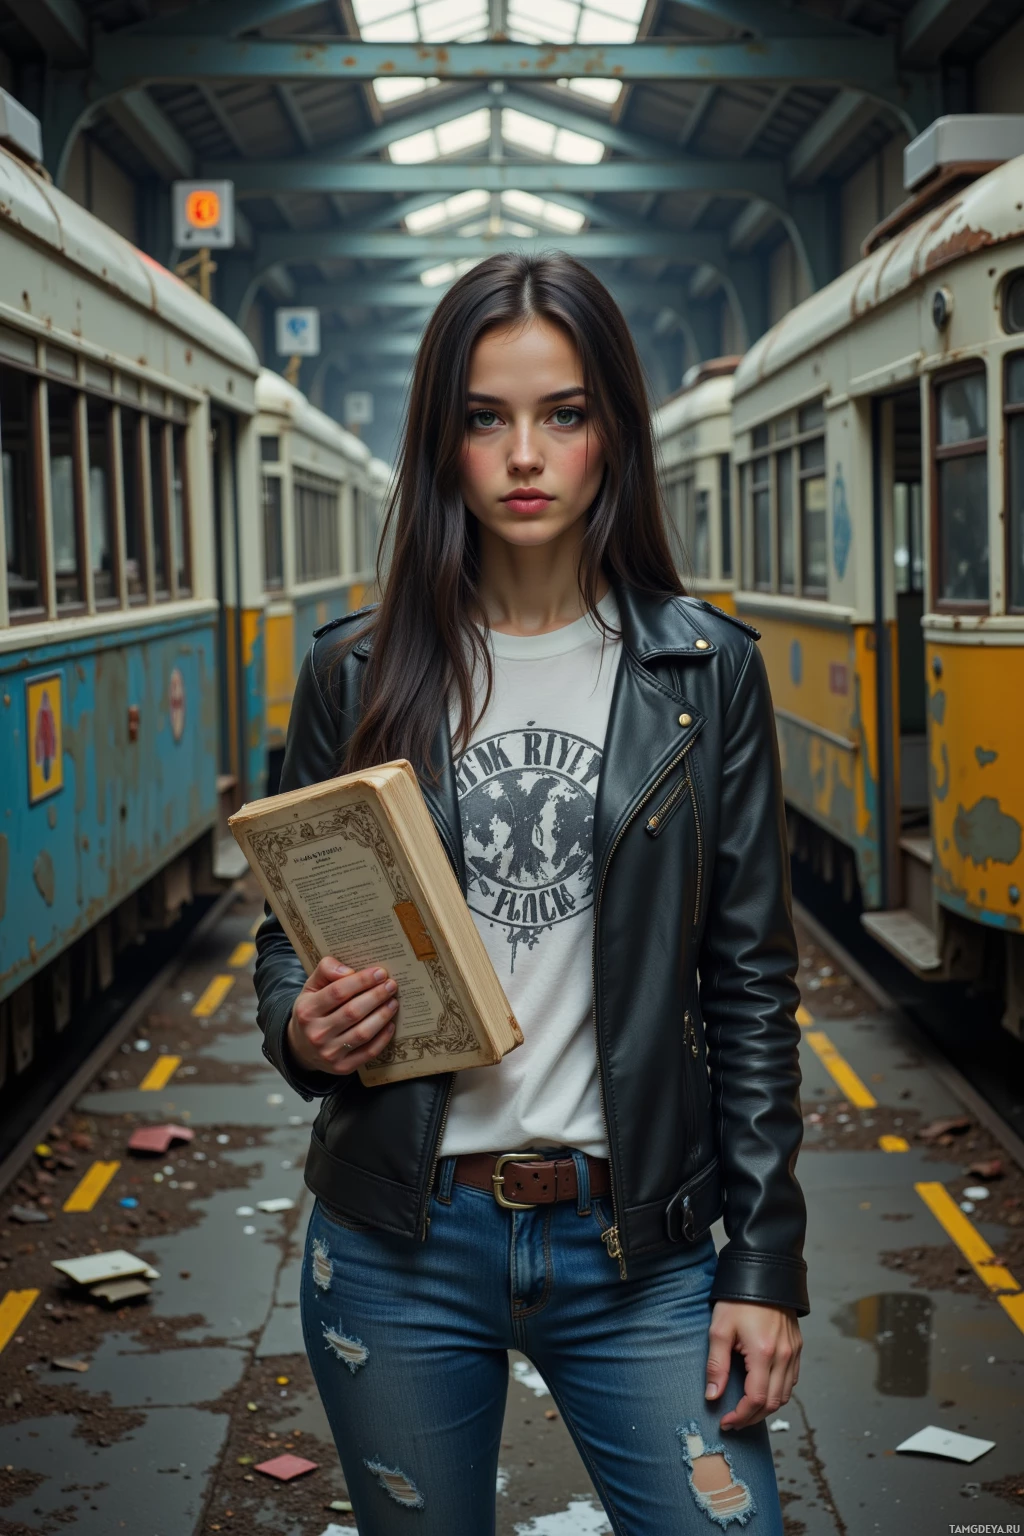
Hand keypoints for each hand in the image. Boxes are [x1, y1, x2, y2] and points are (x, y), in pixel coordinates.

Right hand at [286, 957, 398, 1075]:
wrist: (301, 1047)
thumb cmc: (312, 1011)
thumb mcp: (311, 988)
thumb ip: (326, 970)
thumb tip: (349, 971)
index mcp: (307, 1011)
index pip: (338, 992)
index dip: (361, 981)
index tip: (380, 972)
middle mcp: (316, 1033)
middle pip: (353, 1012)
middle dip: (376, 996)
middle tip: (391, 985)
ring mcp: (329, 1053)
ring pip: (363, 1033)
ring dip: (382, 1016)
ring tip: (393, 1002)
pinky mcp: (342, 1067)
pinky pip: (368, 1052)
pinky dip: (383, 1038)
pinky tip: (390, 1024)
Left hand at [704, 1301, 800, 1430]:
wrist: (763, 1273)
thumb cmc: (738, 1299)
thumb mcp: (719, 1329)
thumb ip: (715, 1365)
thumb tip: (712, 1396)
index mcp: (764, 1353)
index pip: (756, 1400)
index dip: (740, 1416)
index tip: (726, 1421)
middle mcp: (784, 1356)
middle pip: (773, 1403)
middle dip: (752, 1417)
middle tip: (734, 1420)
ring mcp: (794, 1352)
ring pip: (785, 1395)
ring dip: (766, 1408)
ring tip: (746, 1410)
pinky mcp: (797, 1347)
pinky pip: (792, 1380)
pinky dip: (778, 1393)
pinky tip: (763, 1391)